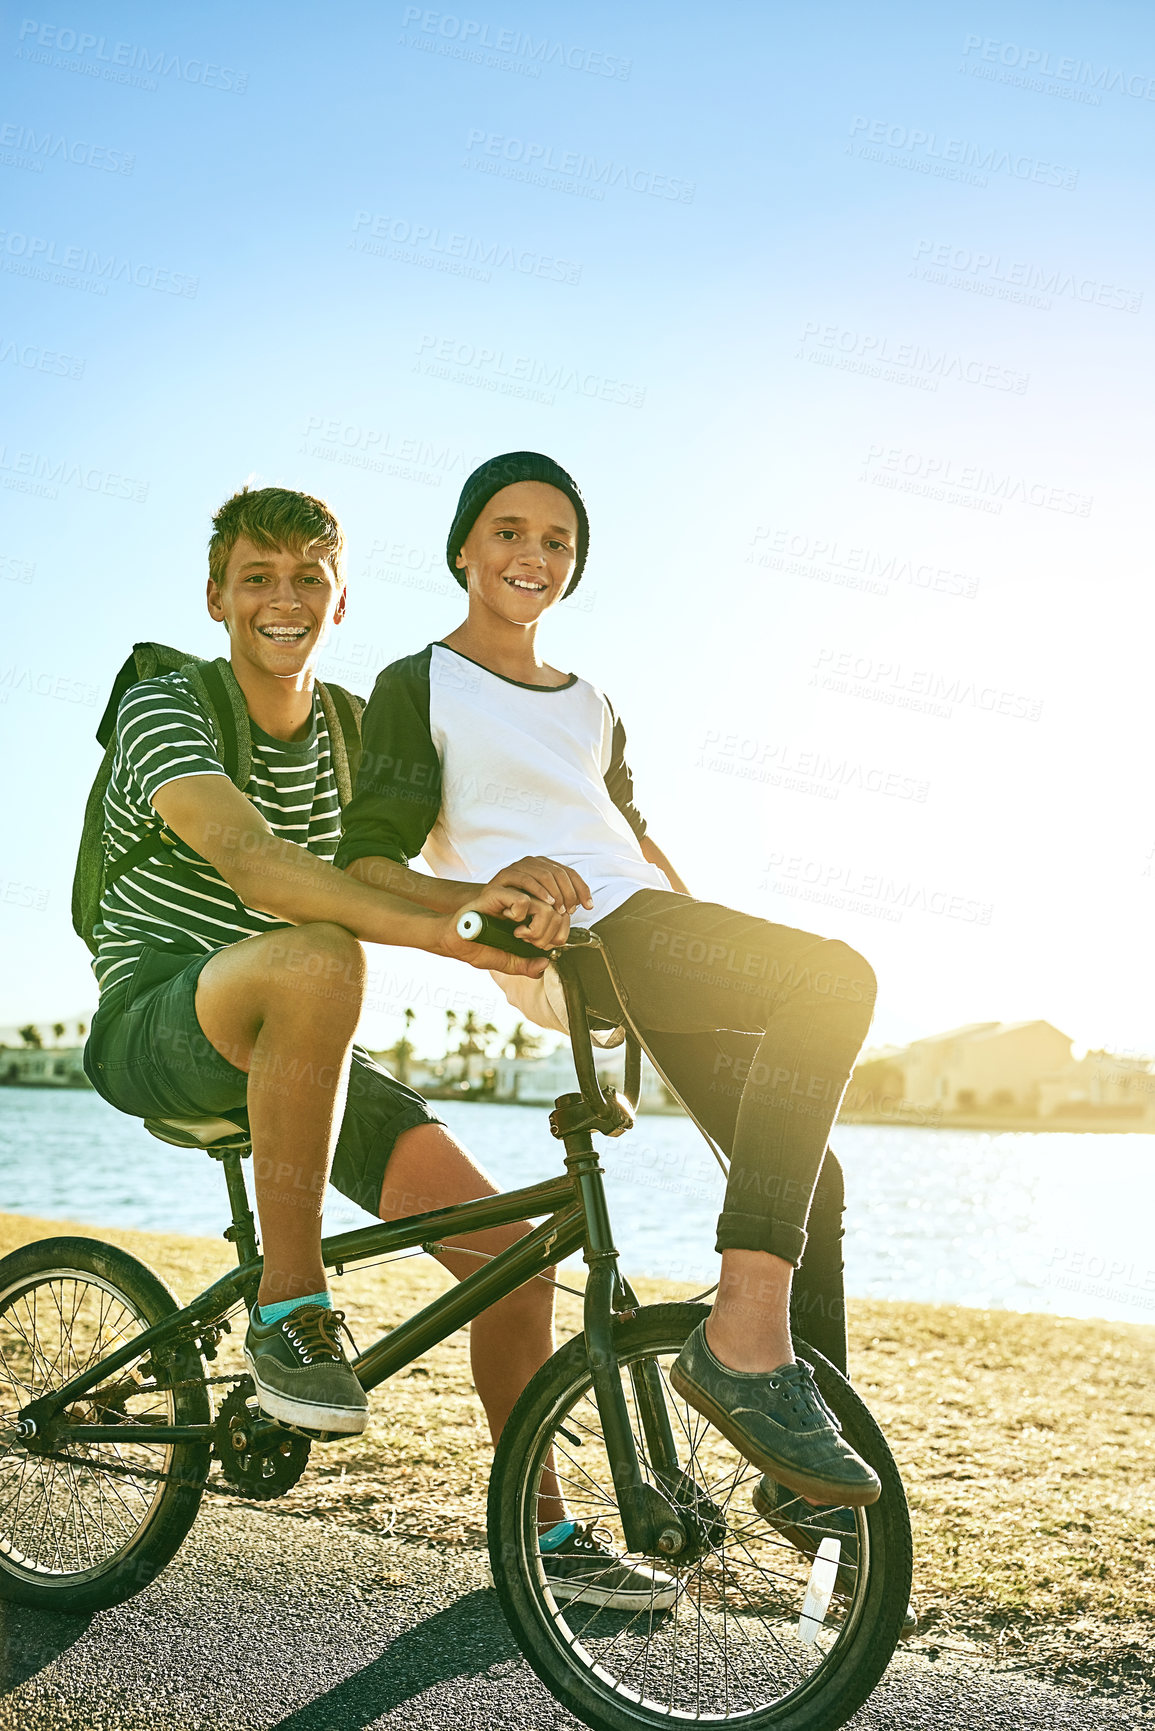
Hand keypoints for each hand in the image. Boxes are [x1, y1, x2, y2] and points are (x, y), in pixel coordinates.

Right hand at [439, 883, 553, 977]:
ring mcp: (513, 896)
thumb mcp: (507, 962)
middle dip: (547, 935)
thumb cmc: (477, 948)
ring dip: (537, 928)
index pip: (561, 918)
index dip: (558, 935)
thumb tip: (544, 964)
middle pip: (558, 913)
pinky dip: (520, 915)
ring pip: (546, 906)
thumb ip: (525, 964)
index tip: (541, 946)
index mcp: (530, 916)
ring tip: (521, 934)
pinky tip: (509, 921)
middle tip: (530, 941)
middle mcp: (525, 903)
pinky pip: (523, 900)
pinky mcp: (498, 894)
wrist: (453, 941)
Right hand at [485, 857, 592, 919]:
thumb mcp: (542, 908)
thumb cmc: (513, 912)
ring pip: (544, 874)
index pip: (569, 873)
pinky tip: (546, 904)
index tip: (588, 906)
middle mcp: (531, 863)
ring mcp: (516, 868)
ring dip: (556, 893)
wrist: (483, 915)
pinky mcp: (503, 876)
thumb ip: (561, 903)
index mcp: (542, 867)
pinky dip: (539, 892)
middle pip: (559, 872)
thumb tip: (584, 904)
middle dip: (569, 893)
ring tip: (559, 909)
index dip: (581, 888)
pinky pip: (525, 879)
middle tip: (569, 910)